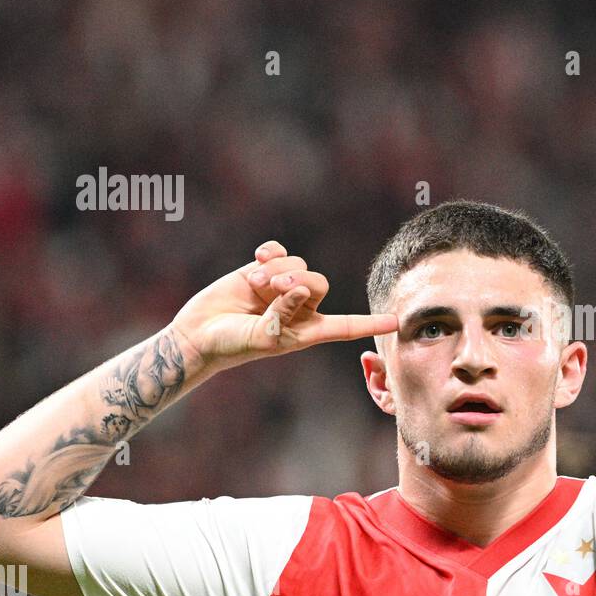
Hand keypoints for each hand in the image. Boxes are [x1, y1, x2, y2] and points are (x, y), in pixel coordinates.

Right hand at [169, 240, 397, 373]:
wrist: (199, 332)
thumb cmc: (232, 344)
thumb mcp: (263, 336)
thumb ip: (284, 314)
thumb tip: (301, 288)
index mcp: (308, 330)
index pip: (346, 326)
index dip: (370, 323)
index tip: (396, 322)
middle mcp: (300, 307)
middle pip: (319, 282)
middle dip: (297, 280)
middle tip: (272, 287)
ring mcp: (282, 286)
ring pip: (298, 264)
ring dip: (276, 271)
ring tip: (254, 284)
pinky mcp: (263, 269)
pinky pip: (279, 250)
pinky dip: (270, 254)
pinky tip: (256, 260)